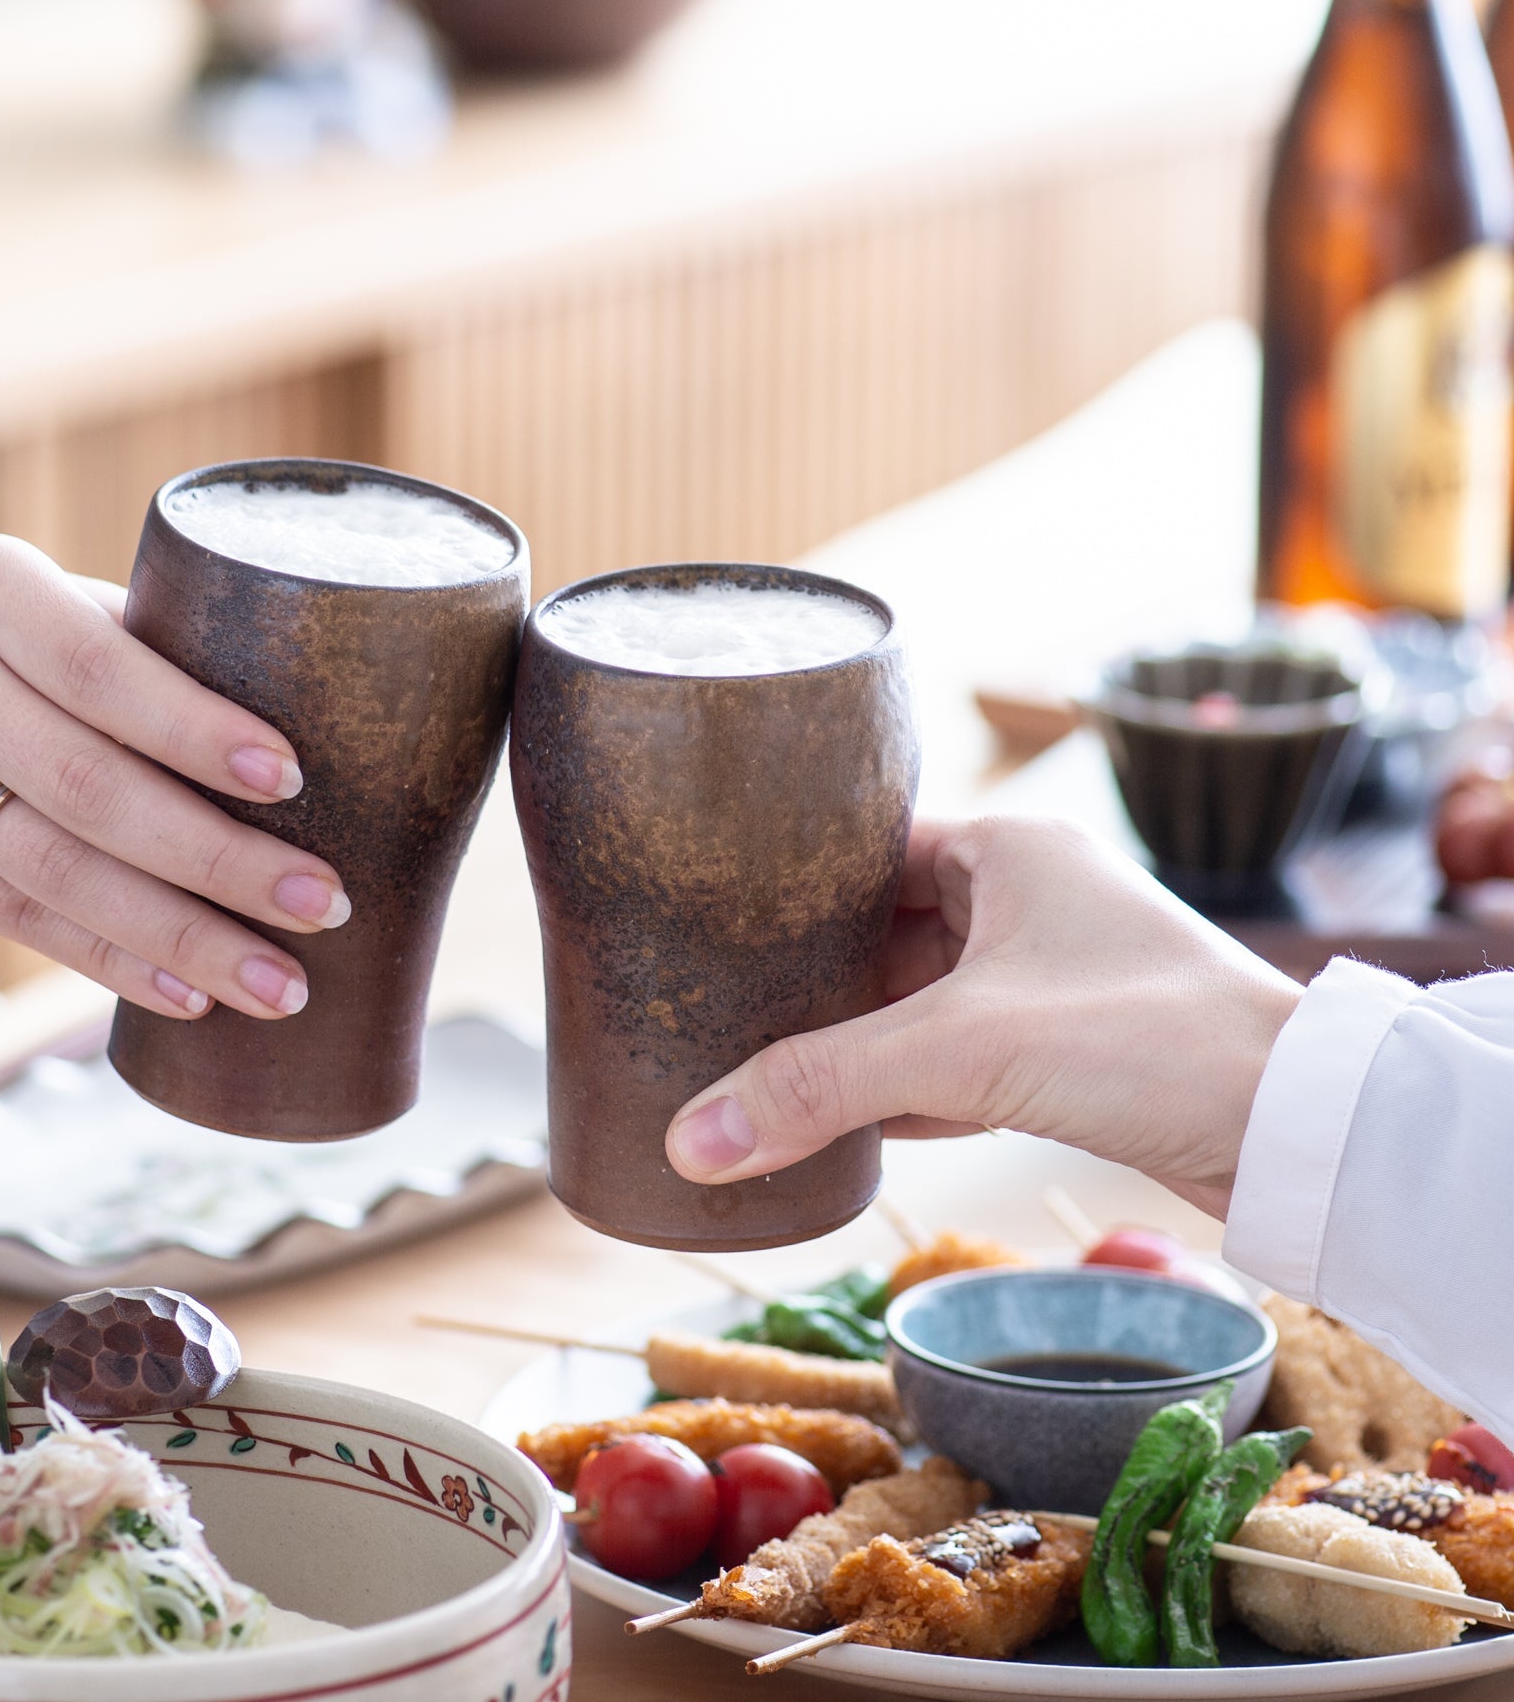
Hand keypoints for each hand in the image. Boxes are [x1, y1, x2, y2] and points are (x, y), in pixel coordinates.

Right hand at [0, 536, 349, 1022]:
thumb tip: (286, 701)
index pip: (99, 667)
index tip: (289, 777)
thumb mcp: (4, 592)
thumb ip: (120, 638)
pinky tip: (188, 993)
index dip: (194, 727)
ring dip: (180, 935)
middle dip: (217, 856)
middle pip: (90, 786)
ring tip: (281, 981)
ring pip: (58, 870)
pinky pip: (17, 919)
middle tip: (324, 901)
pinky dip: (109, 960)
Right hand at [664, 816, 1302, 1218]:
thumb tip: (690, 1141)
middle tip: (709, 997)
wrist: (1298, 1130)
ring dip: (848, 1038)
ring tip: (749, 1059)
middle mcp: (1026, 902)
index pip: (865, 847)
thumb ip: (819, 1085)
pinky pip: (950, 1062)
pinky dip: (896, 1088)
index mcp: (1008, 850)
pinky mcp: (1064, 1057)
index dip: (787, 881)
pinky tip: (830, 1119)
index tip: (706, 912)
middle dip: (806, 973)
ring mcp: (1047, 982)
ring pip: (912, 1003)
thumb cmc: (1149, 1040)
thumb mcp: (962, 1048)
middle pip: (879, 930)